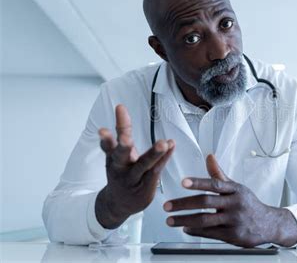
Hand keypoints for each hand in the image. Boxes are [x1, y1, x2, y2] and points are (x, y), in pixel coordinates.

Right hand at [95, 104, 174, 228]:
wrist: (118, 203)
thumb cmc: (121, 172)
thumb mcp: (117, 151)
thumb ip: (121, 131)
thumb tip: (120, 106)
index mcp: (112, 158)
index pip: (111, 142)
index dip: (114, 128)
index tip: (118, 111)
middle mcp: (120, 168)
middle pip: (121, 155)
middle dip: (123, 146)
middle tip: (126, 139)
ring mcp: (133, 179)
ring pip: (143, 165)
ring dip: (153, 154)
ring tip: (162, 143)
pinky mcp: (145, 187)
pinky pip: (156, 170)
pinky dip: (164, 158)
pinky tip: (171, 145)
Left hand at [163, 154, 296, 247]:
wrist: (269, 224)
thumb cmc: (248, 204)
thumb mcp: (236, 187)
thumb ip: (219, 174)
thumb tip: (209, 157)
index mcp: (235, 190)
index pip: (214, 184)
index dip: (198, 182)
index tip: (183, 182)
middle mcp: (235, 204)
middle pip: (206, 203)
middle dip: (183, 204)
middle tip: (167, 206)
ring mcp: (234, 220)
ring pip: (205, 220)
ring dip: (185, 220)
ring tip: (171, 220)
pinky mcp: (233, 235)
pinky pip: (210, 233)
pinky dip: (195, 231)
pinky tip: (186, 228)